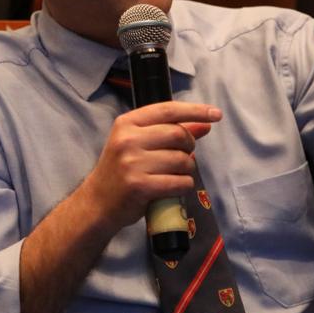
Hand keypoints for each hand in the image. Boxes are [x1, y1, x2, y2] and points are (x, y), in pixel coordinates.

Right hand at [78, 102, 221, 233]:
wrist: (97, 202)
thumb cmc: (122, 170)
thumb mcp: (140, 144)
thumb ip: (171, 131)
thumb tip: (206, 123)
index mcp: (127, 123)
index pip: (168, 110)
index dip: (195, 111)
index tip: (215, 114)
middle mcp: (128, 139)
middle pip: (178, 134)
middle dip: (189, 145)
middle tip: (185, 155)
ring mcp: (132, 163)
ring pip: (182, 160)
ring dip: (188, 168)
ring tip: (177, 173)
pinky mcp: (140, 186)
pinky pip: (179, 182)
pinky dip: (185, 185)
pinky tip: (176, 187)